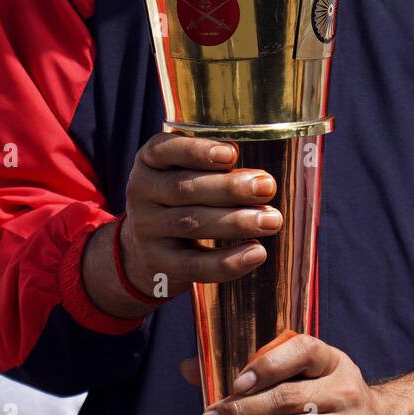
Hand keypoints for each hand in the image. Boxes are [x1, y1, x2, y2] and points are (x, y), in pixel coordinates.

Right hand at [83, 133, 283, 317]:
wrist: (142, 251)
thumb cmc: (179, 200)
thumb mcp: (182, 174)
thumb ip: (214, 169)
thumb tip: (261, 179)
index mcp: (149, 162)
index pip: (165, 149)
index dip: (197, 151)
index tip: (233, 154)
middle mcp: (141, 192)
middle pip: (184, 188)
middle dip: (230, 188)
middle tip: (267, 186)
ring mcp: (147, 230)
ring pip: (191, 224)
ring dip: (236, 222)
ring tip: (272, 220)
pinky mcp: (159, 265)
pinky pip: (195, 265)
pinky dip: (228, 261)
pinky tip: (256, 252)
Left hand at [188, 334, 413, 414]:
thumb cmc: (329, 395)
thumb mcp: (306, 373)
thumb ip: (251, 368)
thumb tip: (189, 368)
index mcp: (333, 360)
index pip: (303, 351)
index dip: (268, 366)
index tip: (236, 382)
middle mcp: (344, 391)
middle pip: (288, 400)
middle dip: (242, 410)